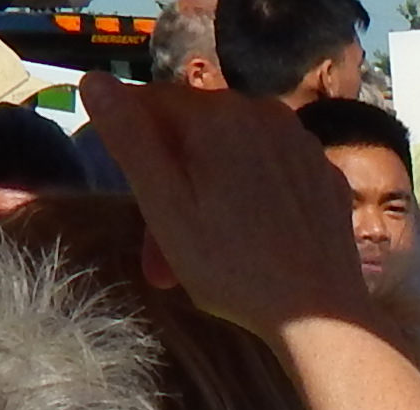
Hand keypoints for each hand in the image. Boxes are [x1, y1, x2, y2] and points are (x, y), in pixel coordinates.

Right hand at [83, 75, 365, 337]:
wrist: (322, 318)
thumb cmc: (233, 268)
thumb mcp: (165, 208)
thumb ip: (130, 139)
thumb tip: (94, 80)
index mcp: (216, 114)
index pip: (151, 103)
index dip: (130, 146)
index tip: (130, 195)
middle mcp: (262, 112)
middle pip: (195, 134)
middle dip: (171, 184)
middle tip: (159, 256)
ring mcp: (301, 142)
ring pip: (234, 154)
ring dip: (209, 194)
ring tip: (201, 256)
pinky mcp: (325, 175)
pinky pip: (272, 173)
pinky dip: (252, 199)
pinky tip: (251, 243)